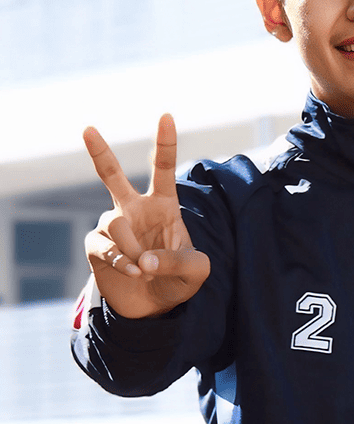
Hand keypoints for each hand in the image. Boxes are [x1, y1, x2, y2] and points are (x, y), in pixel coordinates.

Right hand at [83, 114, 209, 318]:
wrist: (154, 307)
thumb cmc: (180, 279)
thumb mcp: (196, 270)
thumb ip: (178, 261)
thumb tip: (144, 260)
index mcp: (164, 204)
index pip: (163, 168)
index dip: (165, 143)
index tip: (165, 116)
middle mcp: (134, 208)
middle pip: (112, 175)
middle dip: (99, 152)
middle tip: (87, 129)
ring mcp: (112, 225)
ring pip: (117, 225)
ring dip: (135, 250)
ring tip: (146, 269)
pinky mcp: (95, 246)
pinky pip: (106, 247)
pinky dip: (124, 263)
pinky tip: (134, 273)